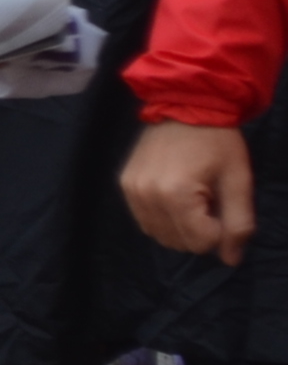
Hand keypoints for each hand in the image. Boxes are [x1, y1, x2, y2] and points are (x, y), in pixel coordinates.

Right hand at [123, 120, 256, 264]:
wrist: (185, 104)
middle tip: (208, 199)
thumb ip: (238, 223)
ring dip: (179, 227)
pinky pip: (144, 220)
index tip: (221, 202)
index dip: (219, 230)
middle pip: (178, 243)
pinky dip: (162, 218)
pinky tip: (173, 196)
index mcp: (176, 194)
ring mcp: (131, 190)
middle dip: (199, 231)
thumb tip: (231, 260)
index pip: (200, 242)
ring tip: (191, 197)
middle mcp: (146, 195)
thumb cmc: (218, 141)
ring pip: (159, 235)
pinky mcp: (125, 184)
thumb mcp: (239, 180)